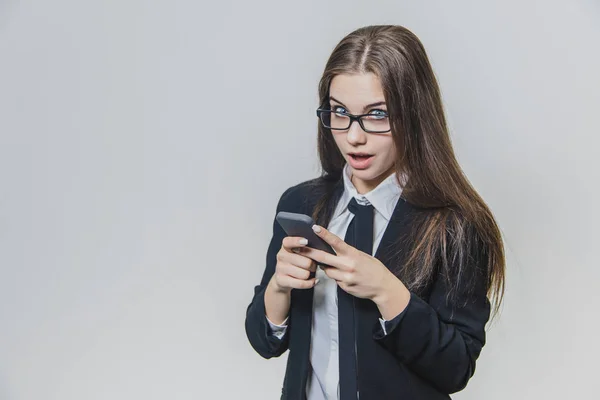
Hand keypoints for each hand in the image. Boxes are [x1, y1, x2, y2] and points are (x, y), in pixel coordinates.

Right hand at [271, 236, 317, 293]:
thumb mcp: (299, 252)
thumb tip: (320, 249)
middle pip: (306, 262)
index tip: (306, 241)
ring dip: (310, 275)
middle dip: (313, 265)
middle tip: (313, 265)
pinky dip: (310, 283)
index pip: (289, 241)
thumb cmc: (296, 262)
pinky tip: (313, 280)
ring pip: (305, 274)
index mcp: (286, 246)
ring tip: (309, 272)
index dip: (297, 241)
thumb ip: (307, 248)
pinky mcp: (281, 280)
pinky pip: (301, 283)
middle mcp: (281, 255)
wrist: (283, 279)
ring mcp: (280, 268)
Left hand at [296, 224, 410, 316]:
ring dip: (326, 267)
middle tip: (301, 248)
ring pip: (327, 271)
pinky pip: (334, 280)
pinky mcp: (344, 286)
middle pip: (324, 258)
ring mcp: (346, 277)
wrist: (383, 287)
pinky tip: (345, 276)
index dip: (324, 234)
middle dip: (311, 252)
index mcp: (353, 254)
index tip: (315, 228)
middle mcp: (348, 265)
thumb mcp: (362, 256)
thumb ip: (347, 253)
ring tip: (334, 265)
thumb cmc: (373, 269)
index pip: (336, 242)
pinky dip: (336, 277)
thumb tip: (332, 248)